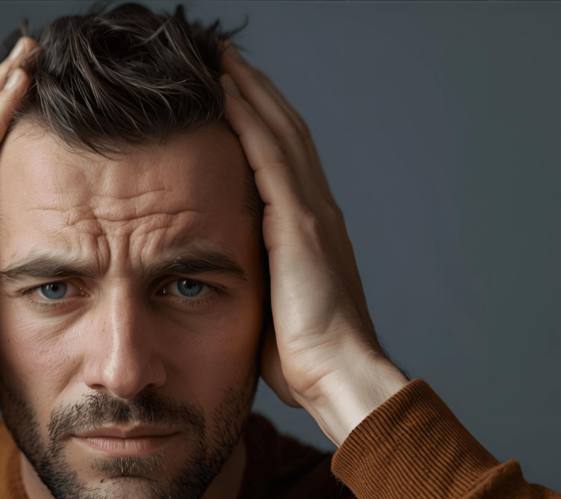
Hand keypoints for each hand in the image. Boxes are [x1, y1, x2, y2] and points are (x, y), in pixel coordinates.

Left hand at [220, 42, 393, 413]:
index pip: (286, 161)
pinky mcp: (299, 225)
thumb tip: (230, 275)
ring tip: (223, 61)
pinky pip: (270, 159)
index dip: (262, 123)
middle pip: (286, 134)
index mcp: (311, 231)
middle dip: (257, 93)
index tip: (233, 96)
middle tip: (226, 61)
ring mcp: (311, 214)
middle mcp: (316, 211)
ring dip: (252, 94)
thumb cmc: (304, 356)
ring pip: (280, 134)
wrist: (337, 376)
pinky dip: (250, 123)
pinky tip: (227, 96)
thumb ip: (261, 277)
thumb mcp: (277, 306)